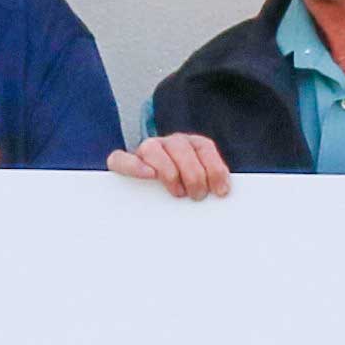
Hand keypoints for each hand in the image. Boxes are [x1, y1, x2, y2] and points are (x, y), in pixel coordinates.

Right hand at [108, 134, 234, 199]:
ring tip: (178, 192)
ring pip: (153, 149)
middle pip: (181, 147)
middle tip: (198, 195)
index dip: (215, 167)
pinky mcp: (123, 162)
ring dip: (169, 171)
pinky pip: (122, 159)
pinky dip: (135, 166)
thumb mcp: (199, 188)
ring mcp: (146, 150)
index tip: (221, 191)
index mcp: (191, 146)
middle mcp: (169, 143)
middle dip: (194, 173)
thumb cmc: (182, 193)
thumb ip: (209, 185)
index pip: (204, 146)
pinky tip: (149, 176)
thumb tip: (222, 196)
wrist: (149, 200)